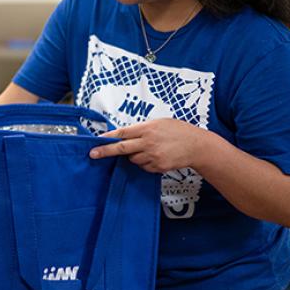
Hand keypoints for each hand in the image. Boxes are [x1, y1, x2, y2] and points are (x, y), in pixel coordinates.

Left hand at [89, 119, 205, 172]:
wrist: (197, 146)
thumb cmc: (178, 131)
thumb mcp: (159, 123)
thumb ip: (142, 128)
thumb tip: (125, 135)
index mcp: (147, 128)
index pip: (122, 133)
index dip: (108, 137)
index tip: (96, 140)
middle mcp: (148, 142)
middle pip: (122, 148)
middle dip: (105, 151)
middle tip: (93, 154)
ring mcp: (153, 156)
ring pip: (133, 159)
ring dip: (134, 156)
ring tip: (149, 149)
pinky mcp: (158, 166)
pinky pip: (144, 167)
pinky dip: (145, 163)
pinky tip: (156, 156)